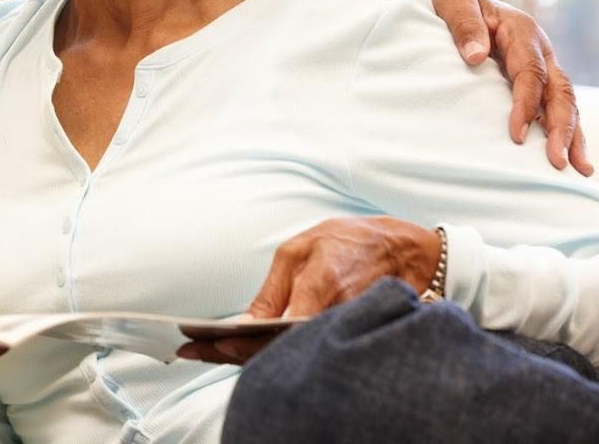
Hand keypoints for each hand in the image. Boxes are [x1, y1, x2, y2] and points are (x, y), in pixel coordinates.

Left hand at [179, 217, 437, 366]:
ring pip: (288, 352)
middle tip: (193, 351)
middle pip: (276, 347)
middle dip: (231, 352)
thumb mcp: (303, 248)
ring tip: (206, 351)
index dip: (238, 341)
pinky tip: (244, 349)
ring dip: (247, 355)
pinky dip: (272, 351)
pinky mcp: (346, 333)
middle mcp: (330, 315)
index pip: (271, 326)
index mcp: (318, 286)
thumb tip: (246, 320)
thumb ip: (276, 287)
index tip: (206, 343)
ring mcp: (340, 328)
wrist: (405, 249)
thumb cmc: (348, 242)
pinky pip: (305, 348)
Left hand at [382, 0, 590, 175]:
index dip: (526, 104)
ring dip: (572, 135)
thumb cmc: (449, 2)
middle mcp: (539, 51)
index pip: (531, 73)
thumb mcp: (452, 1)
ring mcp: (540, 66)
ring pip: (563, 102)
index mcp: (522, 31)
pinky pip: (552, 106)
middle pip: (559, 91)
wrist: (450, 0)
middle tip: (558, 163)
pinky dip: (562, 131)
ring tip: (579, 170)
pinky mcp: (533, 81)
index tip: (517, 135)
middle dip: (563, 128)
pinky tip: (566, 156)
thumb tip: (476, 56)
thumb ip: (463, 24)